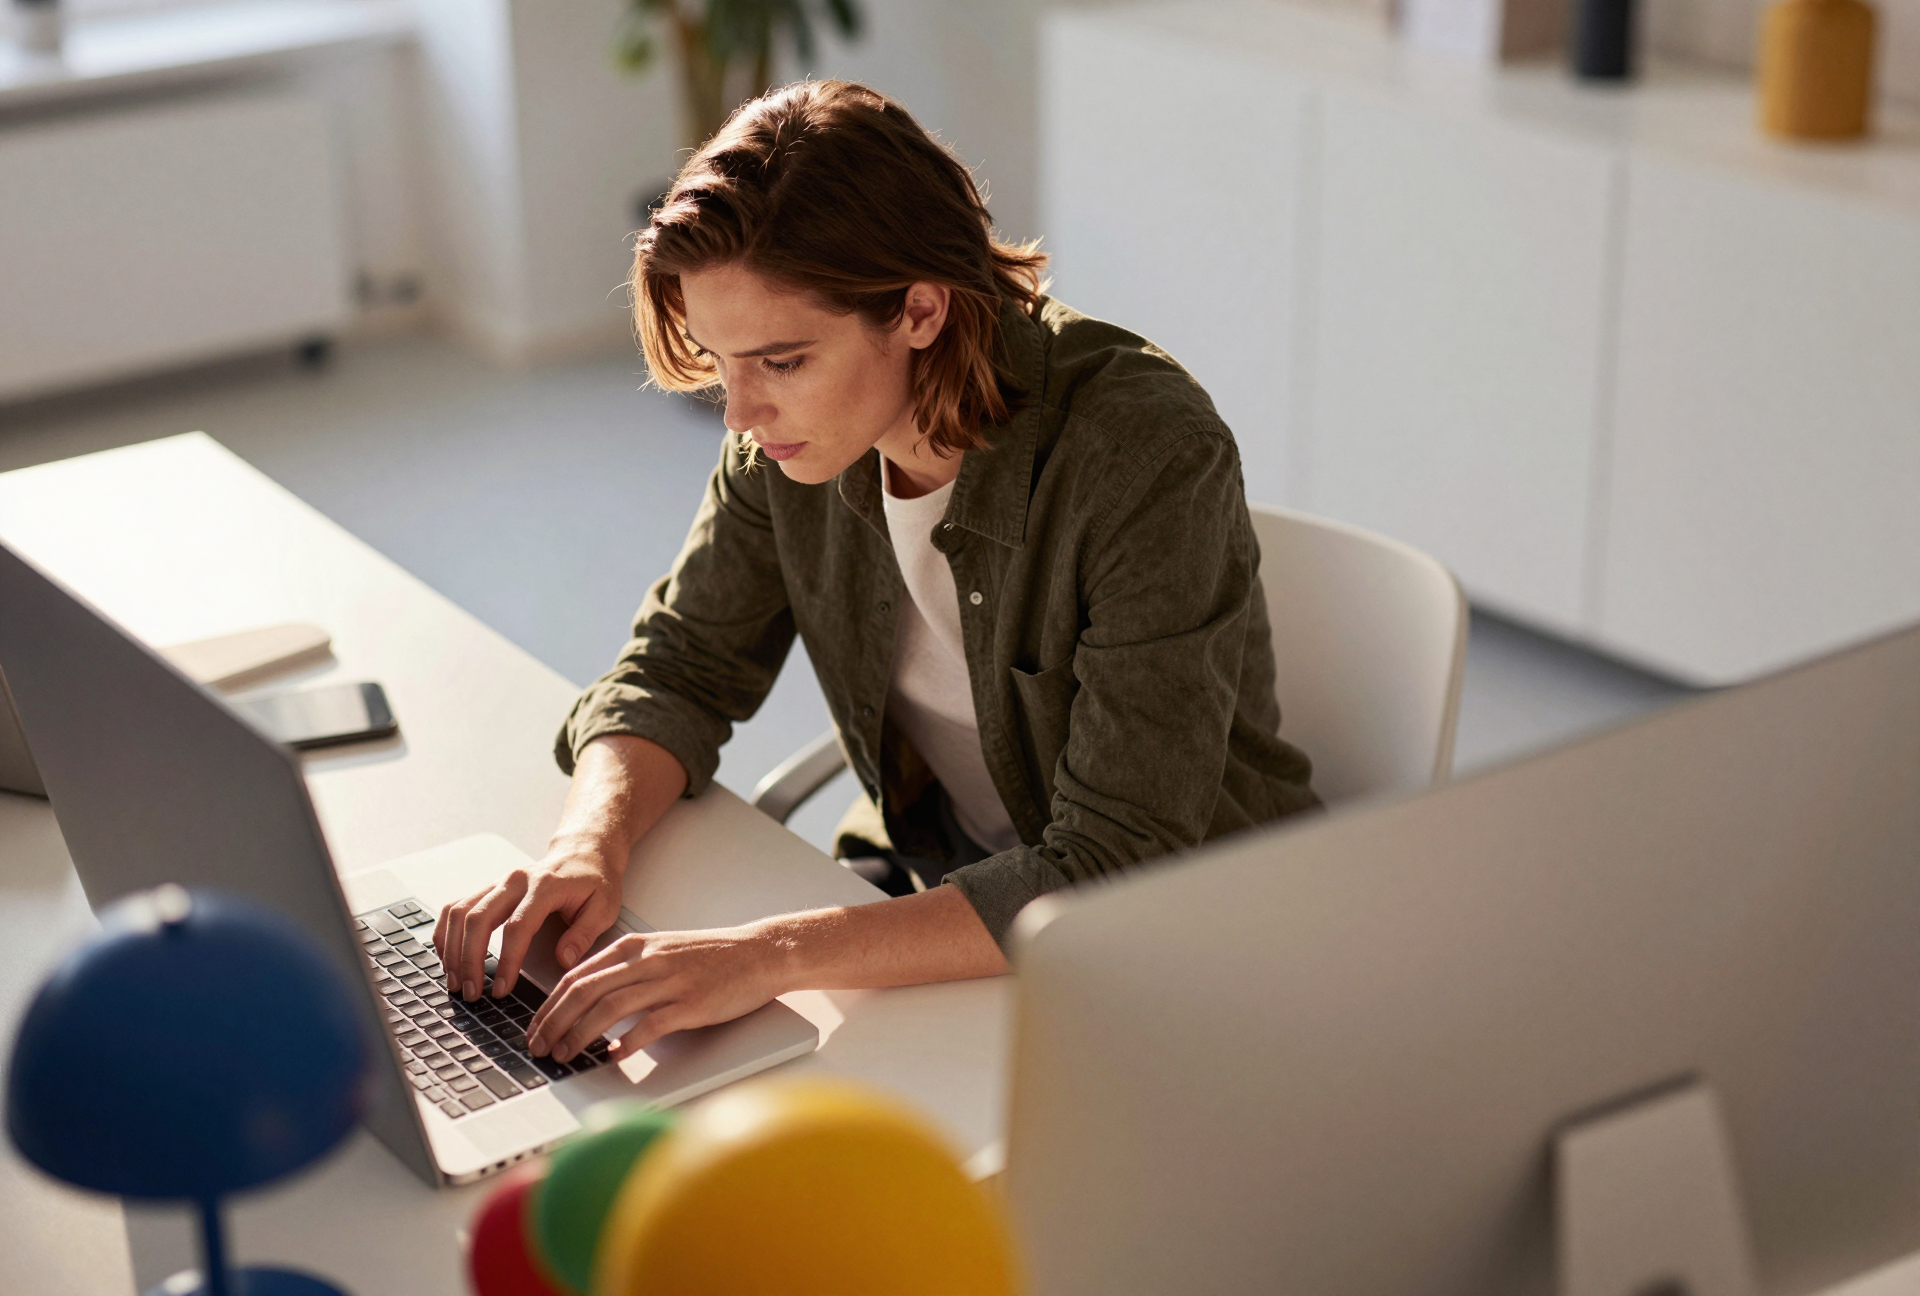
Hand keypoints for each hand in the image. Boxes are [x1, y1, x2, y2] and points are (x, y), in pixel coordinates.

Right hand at [433, 834, 624, 1001]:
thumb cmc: (594, 881)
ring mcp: (498, 883)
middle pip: (478, 918)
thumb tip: (563, 960)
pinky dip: (446, 932)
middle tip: (471, 992)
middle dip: (469, 959)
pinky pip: (456, 907)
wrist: (583, 853)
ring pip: (461, 912)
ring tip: (456, 981)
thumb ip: (584, 934)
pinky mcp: (489, 889)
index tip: (502, 990)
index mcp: (545, 886)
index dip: (507, 961)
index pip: (517, 927)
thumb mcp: (604, 907)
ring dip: (452, 949)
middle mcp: (515, 881)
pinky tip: (447, 956)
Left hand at [527, 925, 784, 1062]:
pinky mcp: (690, 1003)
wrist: (759, 952)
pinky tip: (613, 1056)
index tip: (534, 1028)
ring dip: (580, 1035)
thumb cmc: (711, 956)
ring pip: (609, 1008)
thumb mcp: (660, 950)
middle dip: (553, 1022)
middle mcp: (647, 960)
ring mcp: (669, 981)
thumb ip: (625, 969)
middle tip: (538, 1047)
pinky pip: (649, 1025)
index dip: (548, 1005)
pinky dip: (626, 1042)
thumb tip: (586, 998)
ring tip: (564, 1055)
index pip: (576, 976)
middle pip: (584, 991)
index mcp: (634, 946)